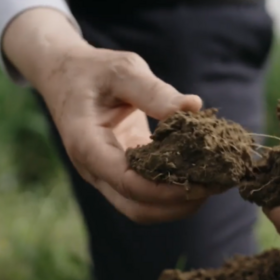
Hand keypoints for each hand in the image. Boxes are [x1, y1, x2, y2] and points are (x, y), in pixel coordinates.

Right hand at [3, 8, 213, 223]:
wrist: (64, 75)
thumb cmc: (92, 70)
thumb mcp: (122, 70)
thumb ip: (154, 91)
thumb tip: (193, 107)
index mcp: (87, 144)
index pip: (127, 182)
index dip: (166, 188)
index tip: (202, 180)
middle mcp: (94, 168)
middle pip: (137, 209)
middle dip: (178, 204)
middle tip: (215, 185)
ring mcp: (105, 174)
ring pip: (142, 208)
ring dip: (177, 204)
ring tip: (212, 183)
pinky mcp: (119, 171)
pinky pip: (145, 193)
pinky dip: (172, 191)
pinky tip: (198, 173)